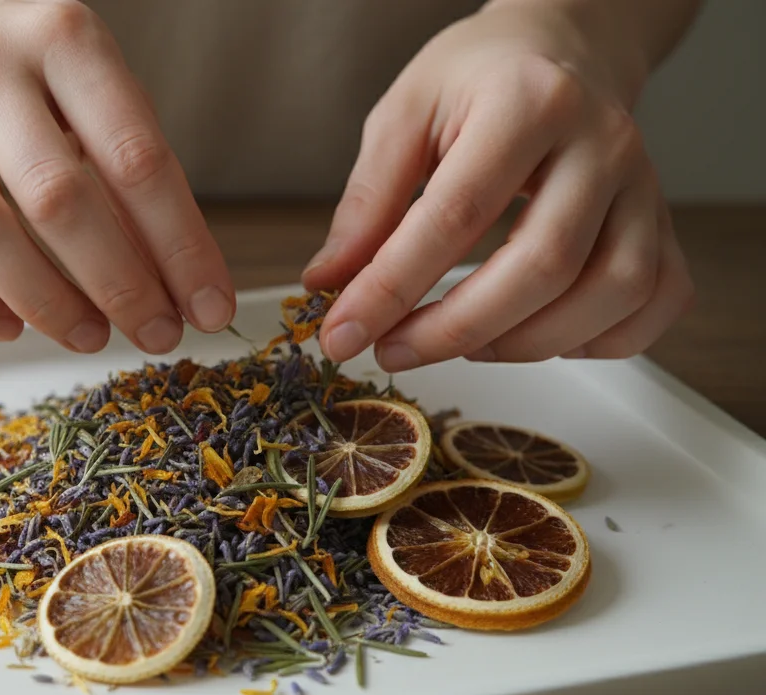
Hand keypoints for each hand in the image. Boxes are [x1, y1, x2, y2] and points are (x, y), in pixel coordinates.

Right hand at [0, 0, 234, 354]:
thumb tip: (174, 273)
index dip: (180, 245)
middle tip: (156, 332)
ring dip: (45, 302)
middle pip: (57, 199)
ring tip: (91, 335)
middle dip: (119, 284)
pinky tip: (9, 327)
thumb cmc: (17, 59)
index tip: (209, 305)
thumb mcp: (86, 77)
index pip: (135, 157)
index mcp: (62, 40)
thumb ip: (127, 160)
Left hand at [304, 0, 694, 370]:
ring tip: (459, 344)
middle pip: (542, 266)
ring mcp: (644, 185)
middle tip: (392, 350)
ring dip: (524, 343)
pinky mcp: (662, 220)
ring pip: (608, 294)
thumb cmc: (479, 79)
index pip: (456, 216)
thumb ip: (368, 202)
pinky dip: (602, 340)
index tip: (344, 333)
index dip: (393, 287)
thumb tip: (329, 283)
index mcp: (528, 103)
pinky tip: (538, 335)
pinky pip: (655, 300)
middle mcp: (601, 143)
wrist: (560, 45)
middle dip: (455, 330)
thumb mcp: (404, 115)